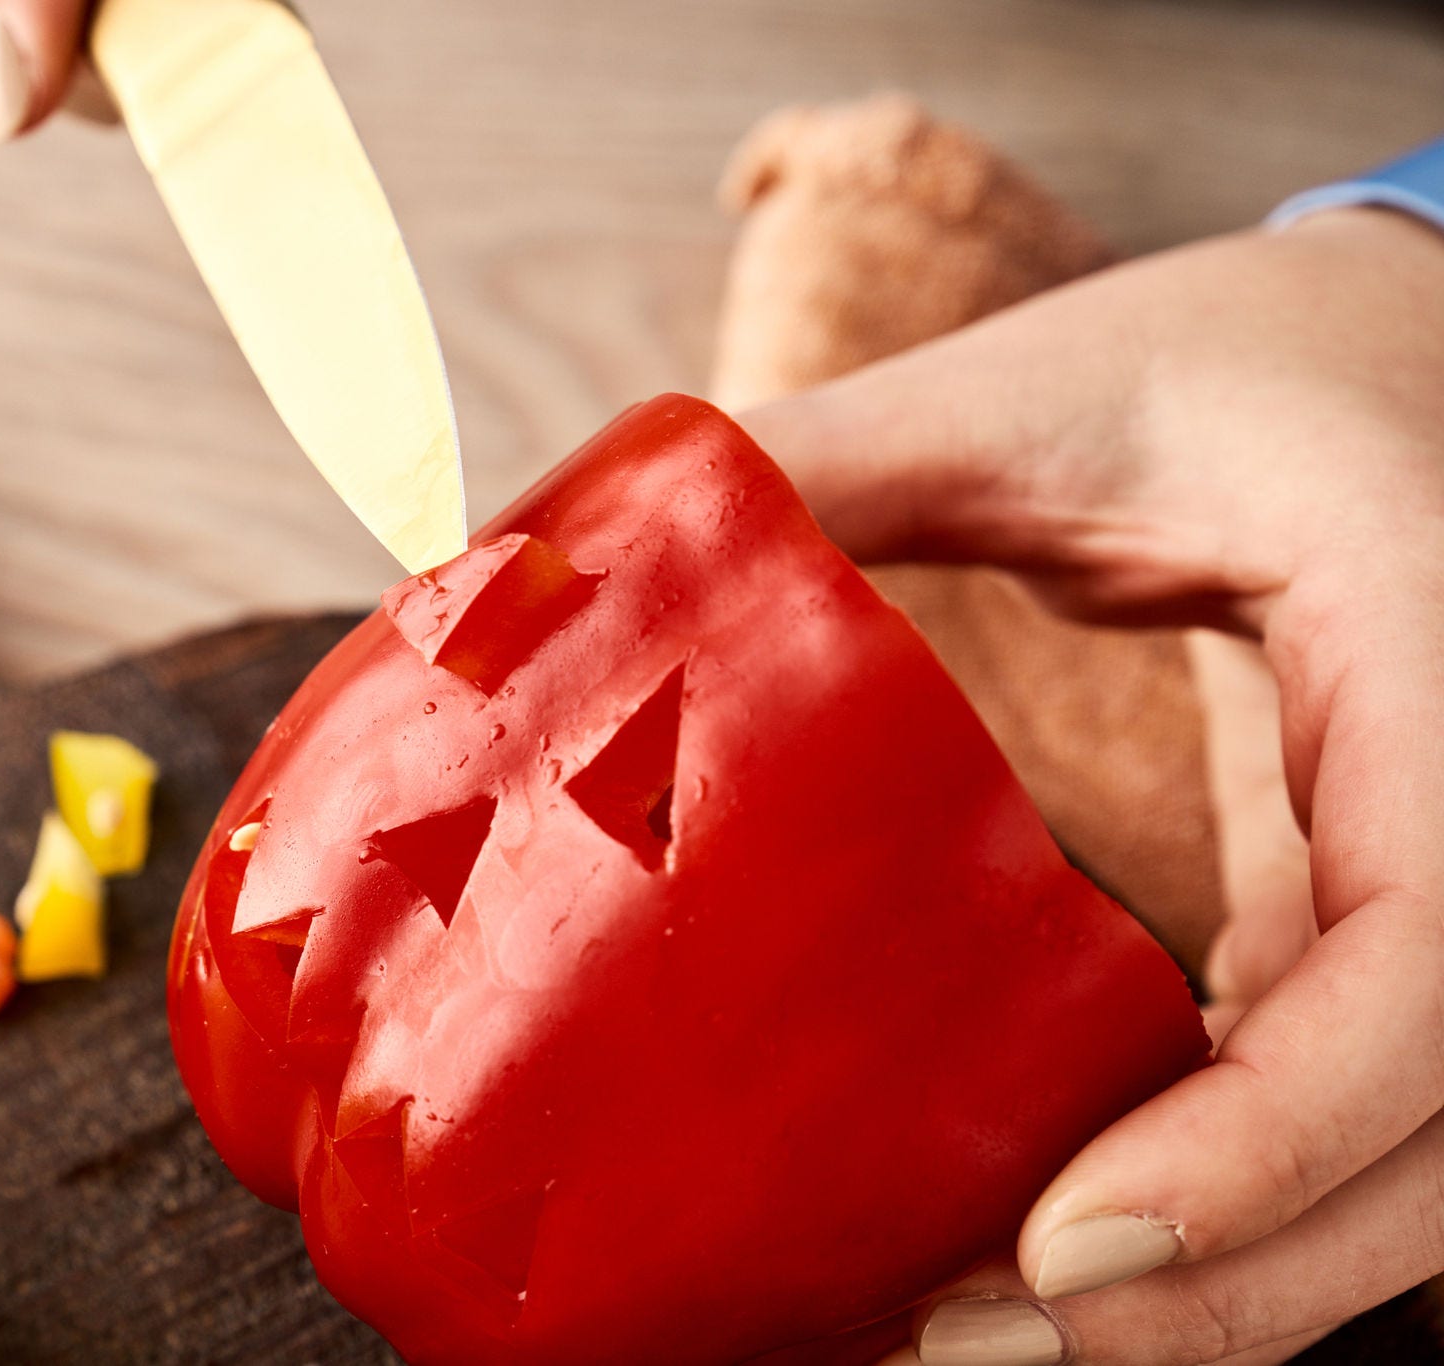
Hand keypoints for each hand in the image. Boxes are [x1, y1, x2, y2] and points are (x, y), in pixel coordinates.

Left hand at [742, 206, 1443, 1364]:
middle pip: (1433, 1150)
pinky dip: (1215, 1197)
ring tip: (963, 1330)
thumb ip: (828, 461)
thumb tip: (569, 558)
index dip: (1269, 1139)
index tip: (1058, 1246)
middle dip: (1215, 1288)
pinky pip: (1346, 1109)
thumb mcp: (1039, 394)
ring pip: (1410, 1173)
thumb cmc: (1234, 357)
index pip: (1428, 965)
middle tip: (953, 1342)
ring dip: (1211, 1285)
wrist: (1392, 350)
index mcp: (1443, 669)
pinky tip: (1046, 1226)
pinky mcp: (1393, 919)